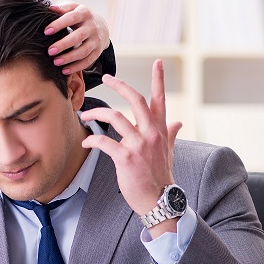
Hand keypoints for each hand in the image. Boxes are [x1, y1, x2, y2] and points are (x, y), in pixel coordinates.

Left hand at [45, 2, 110, 74]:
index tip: (46, 31)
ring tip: (55, 62)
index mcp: (84, 13)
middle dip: (63, 44)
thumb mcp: (75, 8)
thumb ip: (63, 8)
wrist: (103, 26)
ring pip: (84, 51)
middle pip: (78, 36)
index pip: (71, 18)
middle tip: (49, 51)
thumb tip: (50, 8)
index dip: (59, 24)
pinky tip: (65, 70)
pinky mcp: (98, 51)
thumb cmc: (82, 18)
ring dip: (69, 58)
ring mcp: (96, 40)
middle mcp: (92, 27)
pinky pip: (88, 61)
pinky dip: (77, 67)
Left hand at [78, 60, 182, 227]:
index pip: (159, 99)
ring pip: (115, 116)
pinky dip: (92, 139)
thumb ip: (171, 134)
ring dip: (96, 113)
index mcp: (160, 130)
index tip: (158, 62)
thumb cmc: (161, 176)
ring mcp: (138, 144)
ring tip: (85, 115)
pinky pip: (104, 141)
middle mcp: (151, 133)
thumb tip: (178, 122)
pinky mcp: (125, 157)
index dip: (158, 79)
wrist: (160, 201)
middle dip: (119, 85)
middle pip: (135, 99)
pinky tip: (87, 141)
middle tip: (106, 78)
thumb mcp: (169, 152)